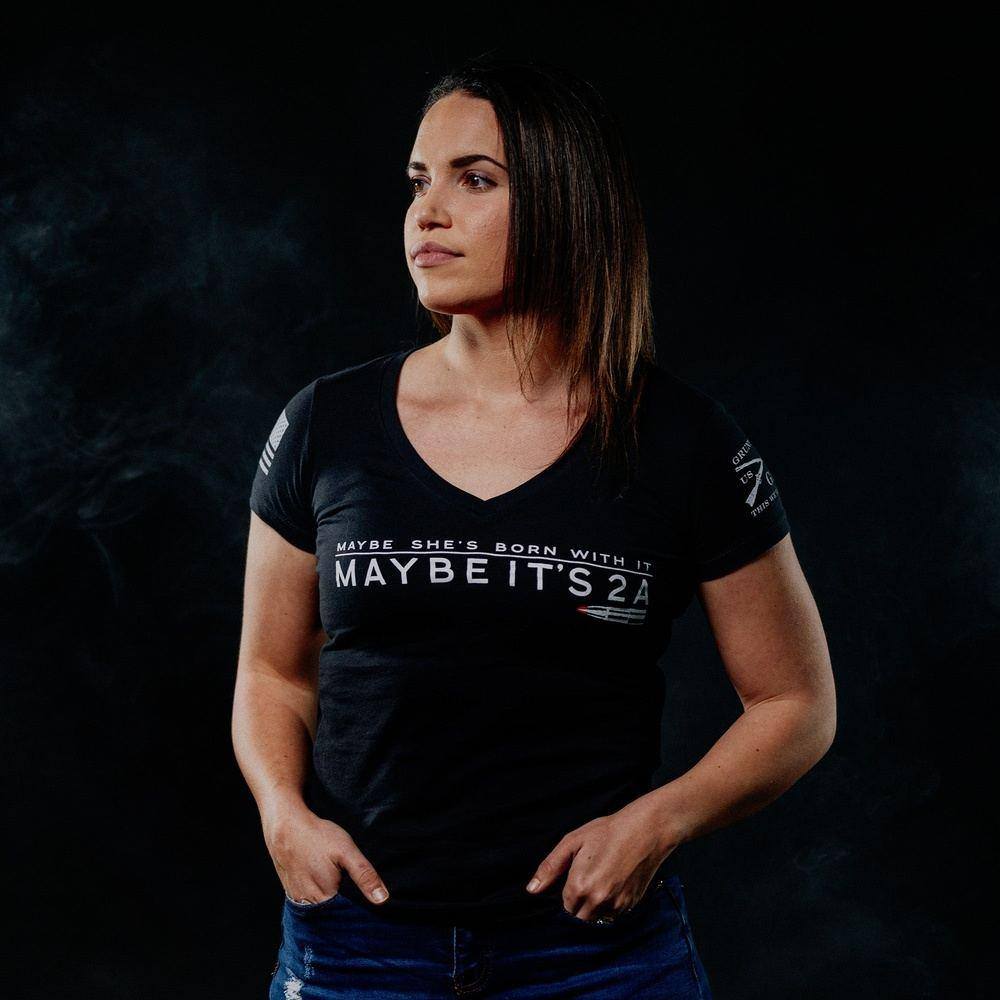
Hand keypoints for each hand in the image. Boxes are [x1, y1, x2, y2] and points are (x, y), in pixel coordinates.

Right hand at [262, 796, 389, 904]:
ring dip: (332, 907)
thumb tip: (383, 899)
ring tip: (340, 892)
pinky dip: (319, 901)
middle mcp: (309, 905)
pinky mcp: (291, 892)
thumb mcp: (346, 851)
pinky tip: (325, 888)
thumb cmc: (317, 837)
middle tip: (353, 895)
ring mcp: (298, 900)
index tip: (369, 910)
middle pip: (333, 916)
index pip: (347, 918)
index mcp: (325, 898)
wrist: (285, 827)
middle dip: (345, 911)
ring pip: (321, 911)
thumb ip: (364, 875)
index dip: (359, 914)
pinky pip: (309, 904)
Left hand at [524, 796, 677, 921]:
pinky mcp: (631, 905)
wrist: (646, 830)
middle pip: (580, 918)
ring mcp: (616, 905)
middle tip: (588, 880)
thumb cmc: (607, 832)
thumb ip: (550, 867)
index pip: (565, 907)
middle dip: (580, 905)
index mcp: (579, 885)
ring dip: (595, 908)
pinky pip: (614, 915)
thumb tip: (531, 890)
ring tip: (602, 880)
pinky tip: (614, 883)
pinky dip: (610, 906)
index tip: (575, 879)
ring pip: (597, 919)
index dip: (568, 893)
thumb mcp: (572, 842)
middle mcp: (597, 900)